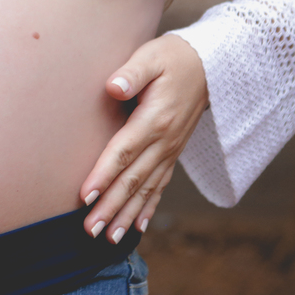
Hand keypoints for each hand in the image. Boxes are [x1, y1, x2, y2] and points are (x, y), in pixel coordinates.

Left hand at [80, 34, 208, 242]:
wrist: (209, 66)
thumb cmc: (172, 58)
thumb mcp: (151, 57)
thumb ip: (131, 73)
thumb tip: (113, 87)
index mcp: (155, 120)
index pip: (124, 152)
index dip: (104, 173)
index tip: (85, 195)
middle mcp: (164, 142)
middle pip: (133, 179)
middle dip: (110, 205)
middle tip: (89, 228)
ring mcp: (170, 151)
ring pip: (146, 189)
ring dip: (127, 214)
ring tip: (108, 237)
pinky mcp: (172, 153)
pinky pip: (160, 186)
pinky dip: (149, 208)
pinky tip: (138, 227)